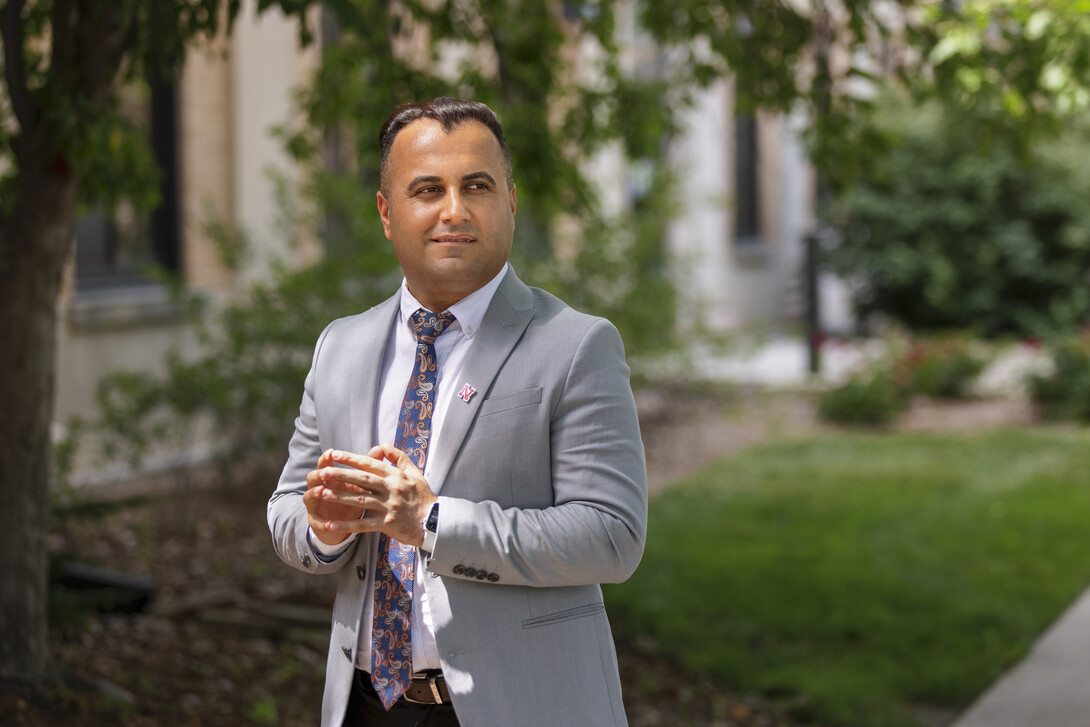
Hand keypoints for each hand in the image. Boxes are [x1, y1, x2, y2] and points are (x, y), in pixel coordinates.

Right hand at [304, 446, 378, 545]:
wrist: (349, 525)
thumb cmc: (355, 499)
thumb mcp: (362, 483)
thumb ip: (368, 466)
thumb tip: (380, 448)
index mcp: (330, 477)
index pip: (324, 464)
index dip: (326, 458)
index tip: (332, 453)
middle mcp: (319, 488)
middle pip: (312, 477)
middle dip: (318, 474)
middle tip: (325, 473)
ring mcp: (316, 505)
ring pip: (309, 497)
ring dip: (314, 493)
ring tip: (322, 491)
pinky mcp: (317, 522)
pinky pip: (316, 522)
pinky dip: (322, 522)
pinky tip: (328, 524)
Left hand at [306, 445, 436, 546]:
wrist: (435, 523)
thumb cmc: (424, 498)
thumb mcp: (416, 474)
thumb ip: (400, 458)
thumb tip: (384, 444)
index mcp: (397, 476)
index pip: (370, 464)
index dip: (351, 459)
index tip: (334, 454)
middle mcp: (392, 489)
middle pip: (362, 480)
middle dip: (341, 475)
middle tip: (323, 471)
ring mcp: (389, 507)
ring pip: (360, 500)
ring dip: (340, 497)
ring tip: (321, 493)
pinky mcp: (387, 524)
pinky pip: (363, 524)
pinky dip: (347, 525)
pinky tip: (331, 525)